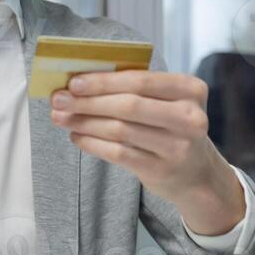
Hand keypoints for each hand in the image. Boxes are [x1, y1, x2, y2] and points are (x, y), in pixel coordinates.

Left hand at [50, 70, 244, 235]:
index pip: (140, 80)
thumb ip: (136, 88)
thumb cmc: (172, 127)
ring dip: (84, 122)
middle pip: (128, 105)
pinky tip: (77, 137)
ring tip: (62, 118)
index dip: (103, 81)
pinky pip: (117, 154)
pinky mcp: (161, 170)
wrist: (196, 173)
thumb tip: (81, 82)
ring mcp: (177, 147)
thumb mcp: (169, 102)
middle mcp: (189, 118)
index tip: (73, 81)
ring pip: (119, 130)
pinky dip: (92, 143)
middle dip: (88, 101)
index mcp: (190, 90)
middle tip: (59, 99)